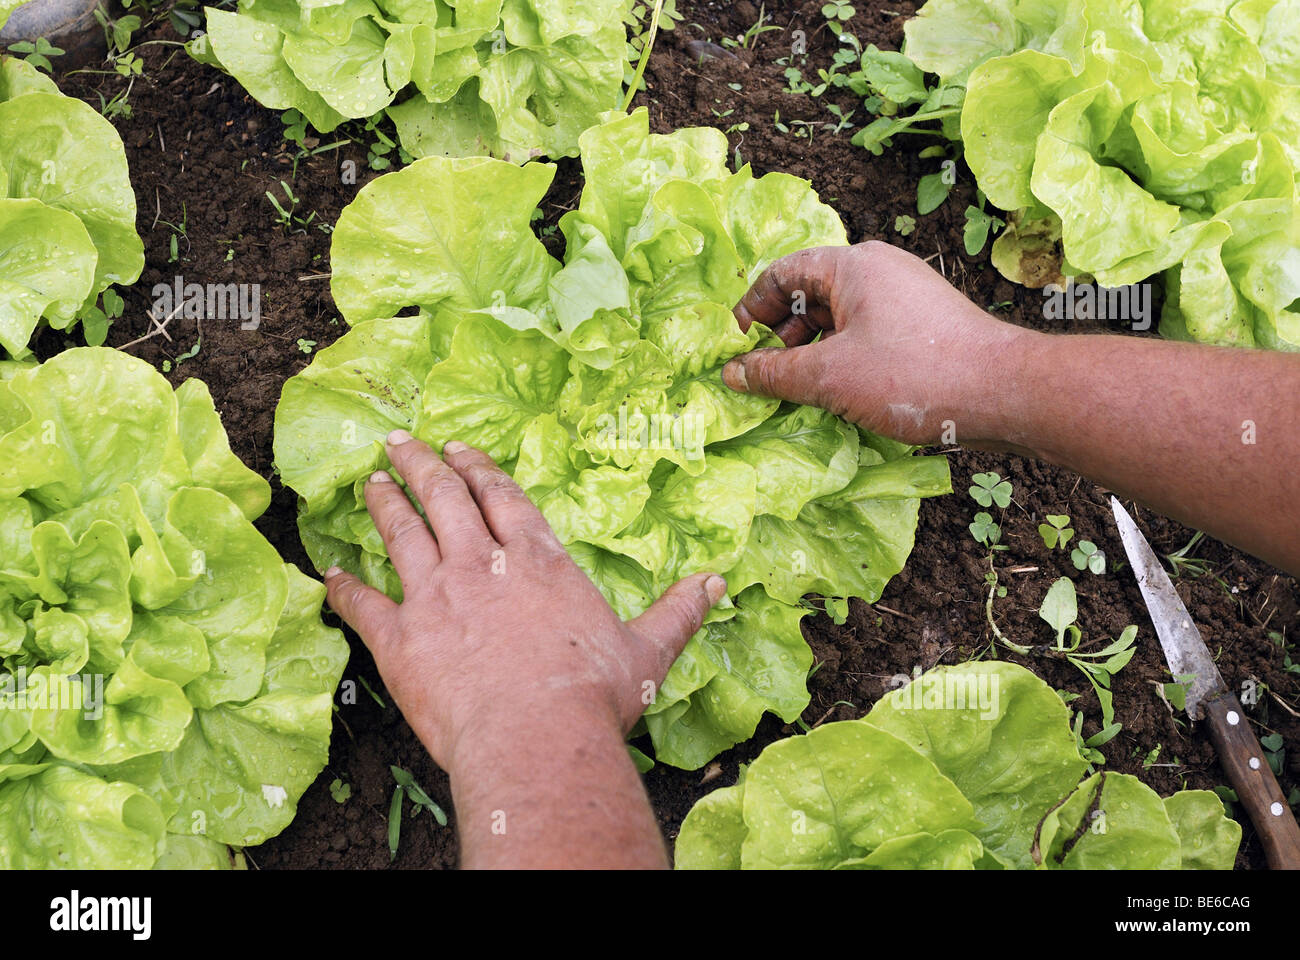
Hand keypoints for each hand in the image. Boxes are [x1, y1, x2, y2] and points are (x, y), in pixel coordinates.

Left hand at [322, 430, 725, 776]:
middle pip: (445, 500)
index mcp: (536, 561)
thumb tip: (718, 584)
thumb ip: (677, 611)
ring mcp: (435, 597)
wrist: (534, 735)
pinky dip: (344, 587)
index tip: (459, 448)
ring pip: (402, 535)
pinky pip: (363, 605)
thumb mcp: (647, 650)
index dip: (478, 469)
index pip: (501, 498)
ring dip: (384, 505)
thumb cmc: (592, 694)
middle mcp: (480, 565)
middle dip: (423, 466)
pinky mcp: (400, 640)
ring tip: (370, 482)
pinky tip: (329, 573)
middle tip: (399, 441)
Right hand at [723, 241, 1028, 444]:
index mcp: (852, 264)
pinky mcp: (923, 323)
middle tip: (768, 373)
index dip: (751, 308)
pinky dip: (843, 355)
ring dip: (812, 348)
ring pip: (839, 315)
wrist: (1004, 392)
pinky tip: (841, 391)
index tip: (736, 347)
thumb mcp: (829, 377)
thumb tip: (732, 373)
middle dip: (781, 332)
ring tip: (802, 388)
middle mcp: (879, 268)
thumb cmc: (913, 374)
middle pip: (810, 291)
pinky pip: (867, 330)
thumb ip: (773, 373)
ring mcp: (905, 294)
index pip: (782, 272)